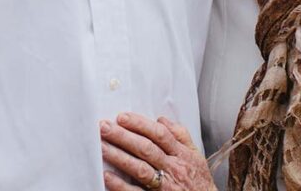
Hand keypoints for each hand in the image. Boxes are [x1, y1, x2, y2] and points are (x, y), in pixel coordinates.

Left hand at [100, 113, 215, 190]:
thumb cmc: (199, 181)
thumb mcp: (196, 155)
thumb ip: (180, 135)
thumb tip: (161, 119)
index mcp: (181, 154)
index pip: (159, 134)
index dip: (140, 124)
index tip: (121, 117)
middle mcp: (173, 168)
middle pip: (146, 149)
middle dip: (123, 136)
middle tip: (103, 127)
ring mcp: (166, 186)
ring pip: (140, 169)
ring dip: (119, 157)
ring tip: (101, 147)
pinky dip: (121, 186)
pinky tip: (107, 176)